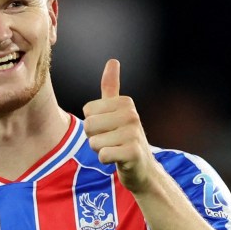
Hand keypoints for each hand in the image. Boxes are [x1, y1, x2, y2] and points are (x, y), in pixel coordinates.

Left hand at [83, 59, 156, 192]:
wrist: (143, 168)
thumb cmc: (125, 138)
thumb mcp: (118, 111)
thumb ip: (112, 87)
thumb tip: (113, 60)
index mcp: (125, 102)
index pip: (88, 111)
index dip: (94, 124)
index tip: (109, 129)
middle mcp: (132, 115)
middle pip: (89, 125)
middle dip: (94, 137)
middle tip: (111, 141)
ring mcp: (134, 133)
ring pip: (94, 142)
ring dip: (100, 150)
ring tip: (115, 150)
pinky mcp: (132, 152)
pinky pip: (103, 155)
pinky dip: (106, 160)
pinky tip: (118, 160)